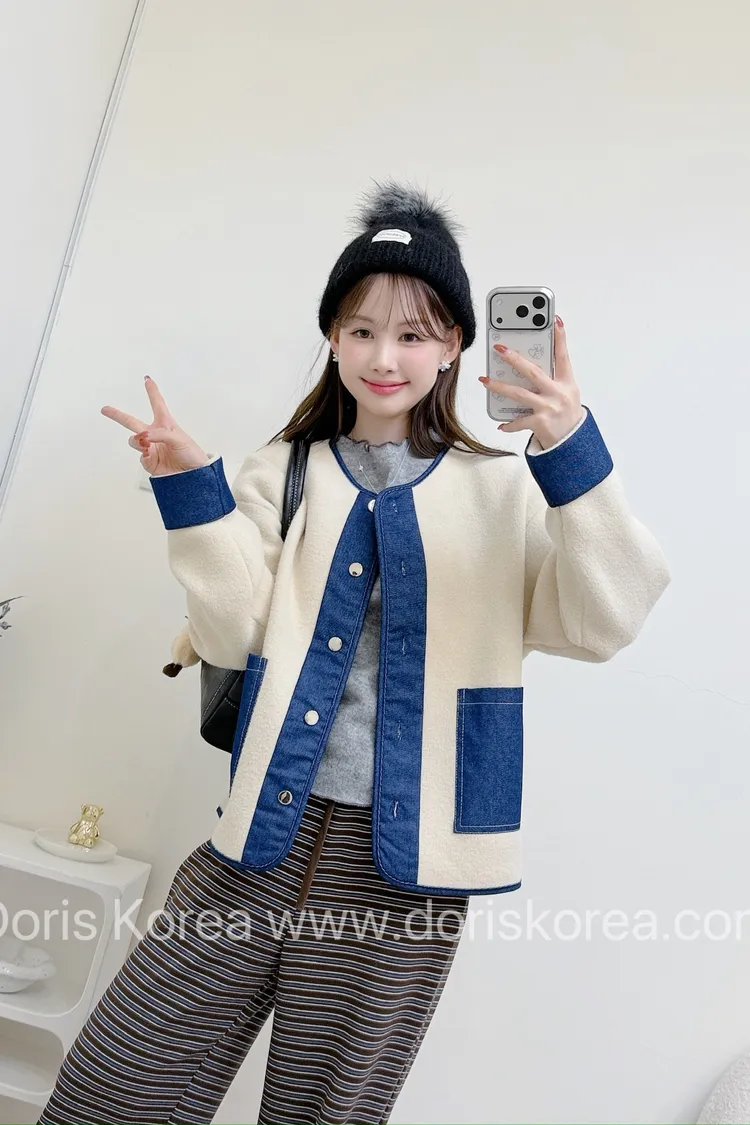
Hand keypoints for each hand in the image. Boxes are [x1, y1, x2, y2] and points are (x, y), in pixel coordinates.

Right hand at [101, 376, 209, 475]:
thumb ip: (160, 434)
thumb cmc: (191, 454)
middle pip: (132, 422)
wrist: (193, 476)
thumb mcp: (179, 439)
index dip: (152, 391)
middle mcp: (156, 435)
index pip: (157, 404)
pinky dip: (144, 454)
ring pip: (134, 440)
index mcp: (166, 424)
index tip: (147, 379)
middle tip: (104, 409)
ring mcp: (151, 448)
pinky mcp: (149, 462)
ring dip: (137, 440)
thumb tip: (143, 437)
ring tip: (146, 443)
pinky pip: (140, 456)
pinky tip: (151, 454)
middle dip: (117, 415)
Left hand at [479, 316, 583, 448]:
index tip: (555, 320)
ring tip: (485, 380)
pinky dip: (508, 423)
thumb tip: (527, 364)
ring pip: (519, 393)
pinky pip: (518, 420)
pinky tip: (500, 424)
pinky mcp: (540, 423)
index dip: (560, 338)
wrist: (573, 442)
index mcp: (567, 382)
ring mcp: (549, 408)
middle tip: (499, 349)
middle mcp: (558, 393)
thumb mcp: (567, 392)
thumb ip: (552, 378)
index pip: (563, 356)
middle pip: (533, 371)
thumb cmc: (567, 414)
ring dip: (499, 386)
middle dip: (514, 359)